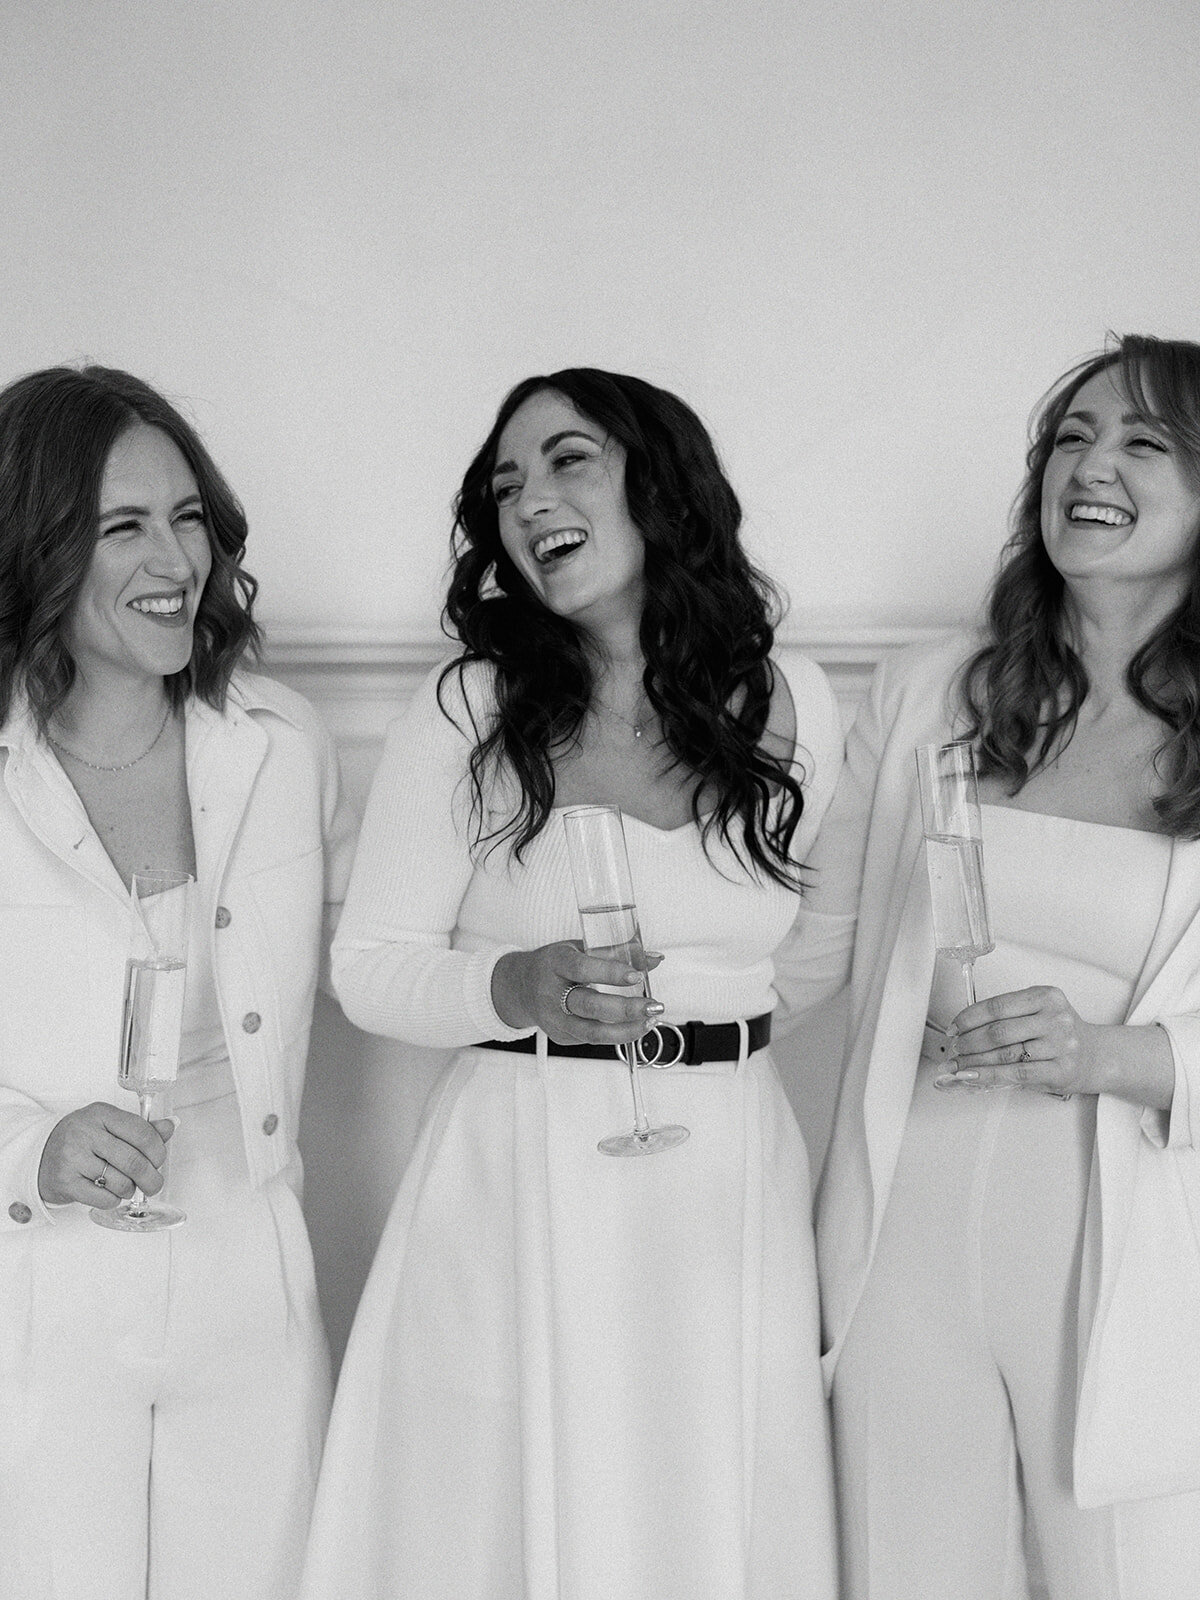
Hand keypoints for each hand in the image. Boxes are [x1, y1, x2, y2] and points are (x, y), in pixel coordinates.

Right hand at [38, 1103, 175, 1209]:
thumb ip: (141, 1128)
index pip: (142, 1132)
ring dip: (131, 1190)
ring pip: (120, 1182)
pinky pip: (103, 1198)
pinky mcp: (65, 1182)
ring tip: (127, 1186)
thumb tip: (171, 1125)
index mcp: (101, 1114)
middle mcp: (85, 1133)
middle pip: (134, 1161)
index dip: (158, 1151)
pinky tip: (110, 1193)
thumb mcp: (109, 1125)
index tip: (159, 1160)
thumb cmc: (81, 1140)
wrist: (39, 1155)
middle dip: (151, 1178)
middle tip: (154, 1185)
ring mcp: (73, 1157)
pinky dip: (114, 1200)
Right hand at [492, 941, 664, 1046]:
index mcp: (555, 963)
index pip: (582, 968)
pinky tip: (635, 1026)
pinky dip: (617, 1035)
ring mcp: (553, 1019)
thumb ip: (616, 952)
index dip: (610, 973)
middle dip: (626, 1009)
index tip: (638, 975)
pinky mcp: (559, 1036)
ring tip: (650, 1021)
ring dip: (626, 1030)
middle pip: (589, 1006)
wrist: (521, 987)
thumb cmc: (555, 965)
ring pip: (592, 1032)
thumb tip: (655, 958)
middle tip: (654, 1006)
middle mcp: (550, 993)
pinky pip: (591, 1039)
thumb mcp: (579, 949)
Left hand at [943, 986, 1096, 1096]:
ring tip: (959, 1065)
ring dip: (975, 1061)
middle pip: (998, 1031)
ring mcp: (1060, 1045)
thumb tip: (964, 1029)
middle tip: (956, 1049)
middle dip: (969, 1042)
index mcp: (1046, 997)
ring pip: (1005, 1054)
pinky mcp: (1060, 1070)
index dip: (969, 1018)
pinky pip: (1016, 1073)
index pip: (998, 1006)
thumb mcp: (1039, 1012)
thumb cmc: (1059, 1033)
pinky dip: (989, 1075)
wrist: (1096, 1056)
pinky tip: (973, 1076)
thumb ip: (1008, 1016)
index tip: (955, 1027)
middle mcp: (1055, 1018)